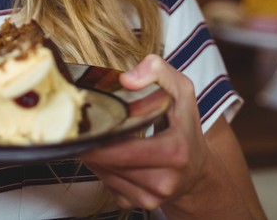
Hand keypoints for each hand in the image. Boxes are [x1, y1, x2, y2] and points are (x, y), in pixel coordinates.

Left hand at [81, 54, 208, 211]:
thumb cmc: (184, 125)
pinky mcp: (140, 205)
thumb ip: (158, 71)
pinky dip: (103, 169)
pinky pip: (108, 185)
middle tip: (78, 126)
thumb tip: (126, 79)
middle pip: (110, 163)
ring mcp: (152, 197)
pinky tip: (108, 155)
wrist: (197, 169)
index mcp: (175, 152)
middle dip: (91, 144)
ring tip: (95, 136)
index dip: (99, 139)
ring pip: (106, 175)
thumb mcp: (181, 90)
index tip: (82, 124)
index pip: (125, 151)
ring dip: (95, 156)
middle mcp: (165, 181)